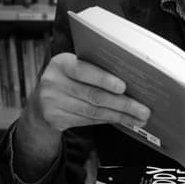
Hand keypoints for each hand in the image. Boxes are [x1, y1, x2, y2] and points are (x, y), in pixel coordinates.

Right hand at [29, 52, 150, 133]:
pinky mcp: (56, 119)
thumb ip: (94, 70)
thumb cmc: (68, 79)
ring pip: (94, 112)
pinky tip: (123, 120)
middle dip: (122, 104)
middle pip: (93, 96)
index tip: (124, 87)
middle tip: (143, 110)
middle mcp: (53, 82)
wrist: (41, 102)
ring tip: (139, 118)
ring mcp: (52, 103)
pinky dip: (109, 120)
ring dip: (120, 116)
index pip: (84, 71)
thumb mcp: (74, 68)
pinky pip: (88, 121)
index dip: (104, 80)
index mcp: (61, 63)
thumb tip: (130, 80)